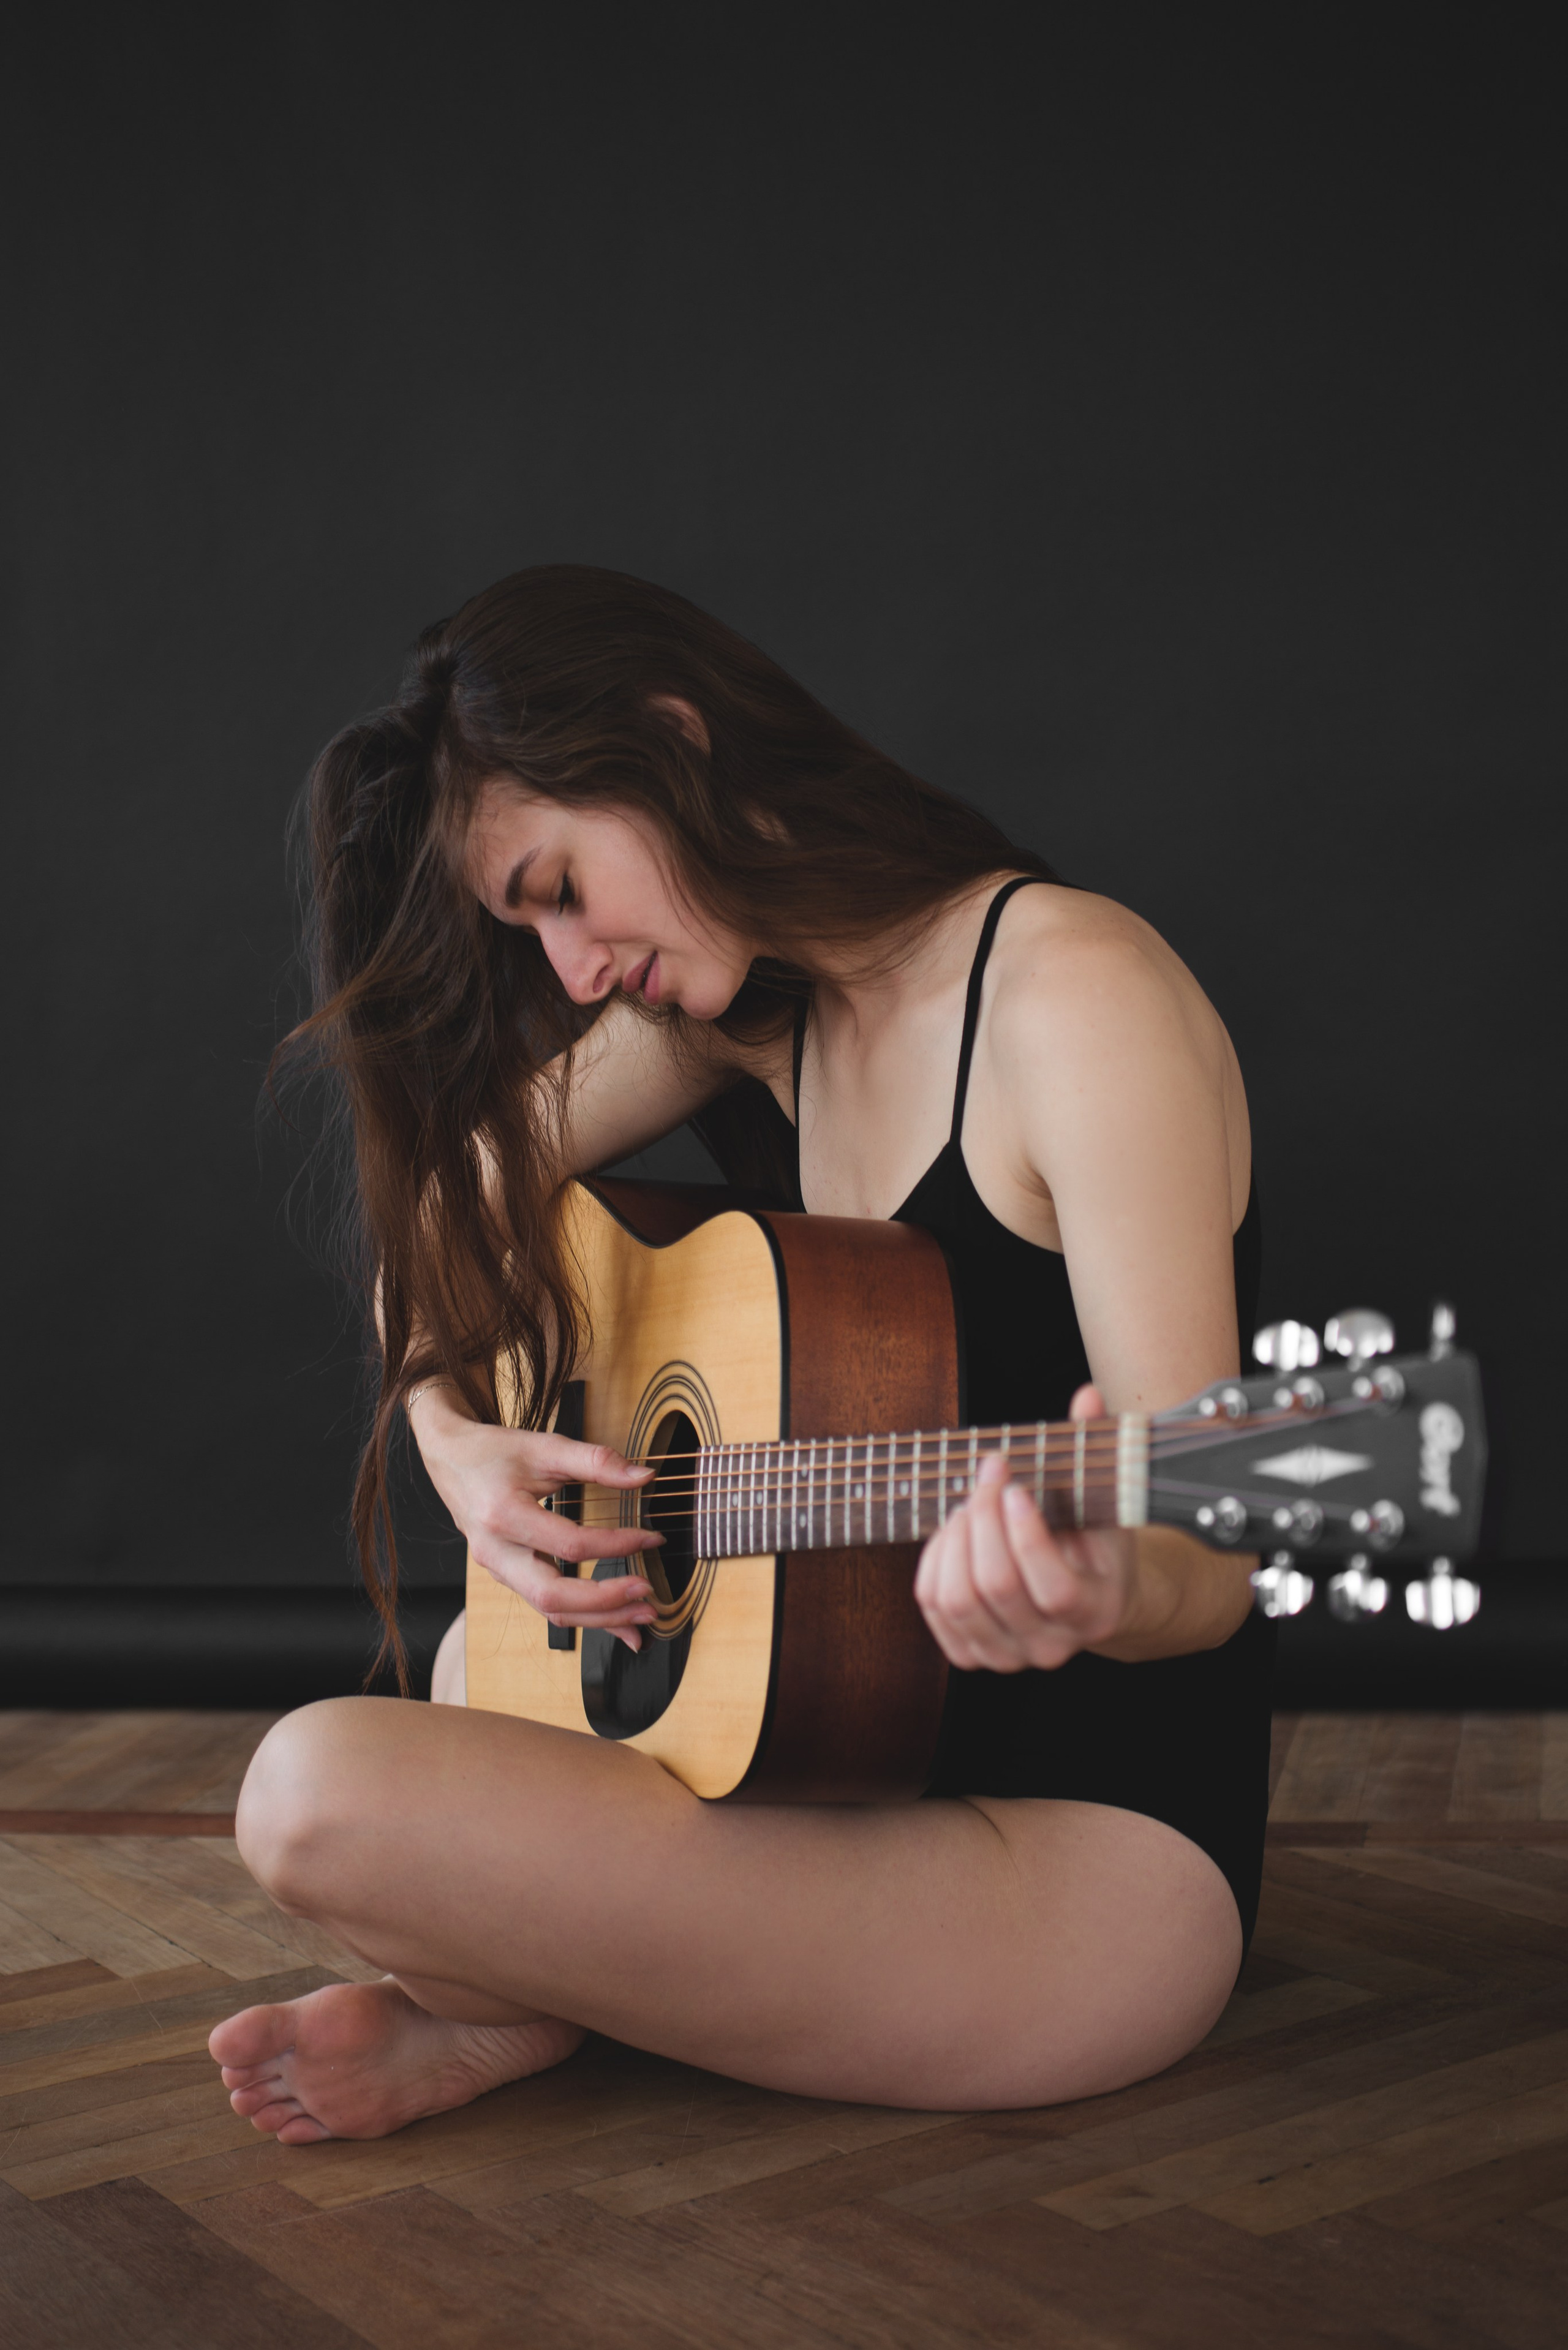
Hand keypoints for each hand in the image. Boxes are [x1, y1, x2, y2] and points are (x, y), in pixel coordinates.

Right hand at [410, 1389, 662, 1651]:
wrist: (450, 1459)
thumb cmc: (494, 1452)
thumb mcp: (545, 1446)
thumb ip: (597, 1461)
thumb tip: (645, 1477)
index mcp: (503, 1515)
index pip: (569, 1545)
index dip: (616, 1546)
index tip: (652, 1539)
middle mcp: (495, 1552)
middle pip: (554, 1597)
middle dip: (606, 1604)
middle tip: (648, 1598)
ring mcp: (498, 1570)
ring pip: (550, 1611)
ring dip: (600, 1619)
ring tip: (642, 1616)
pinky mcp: (506, 1576)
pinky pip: (546, 1604)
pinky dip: (583, 1615)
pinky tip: (615, 1619)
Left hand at [913, 1385, 1136, 1670]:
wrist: (1083, 1595)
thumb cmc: (1092, 1541)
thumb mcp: (1102, 1499)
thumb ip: (1094, 1448)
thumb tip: (1087, 1396)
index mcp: (1094, 1612)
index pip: (1054, 1590)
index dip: (1027, 1538)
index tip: (1017, 1489)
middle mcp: (1050, 1646)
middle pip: (996, 1587)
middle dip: (983, 1520)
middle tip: (989, 1478)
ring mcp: (1006, 1655)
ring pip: (957, 1599)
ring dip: (956, 1538)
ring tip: (972, 1504)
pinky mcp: (968, 1652)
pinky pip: (931, 1605)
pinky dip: (934, 1559)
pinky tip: (955, 1532)